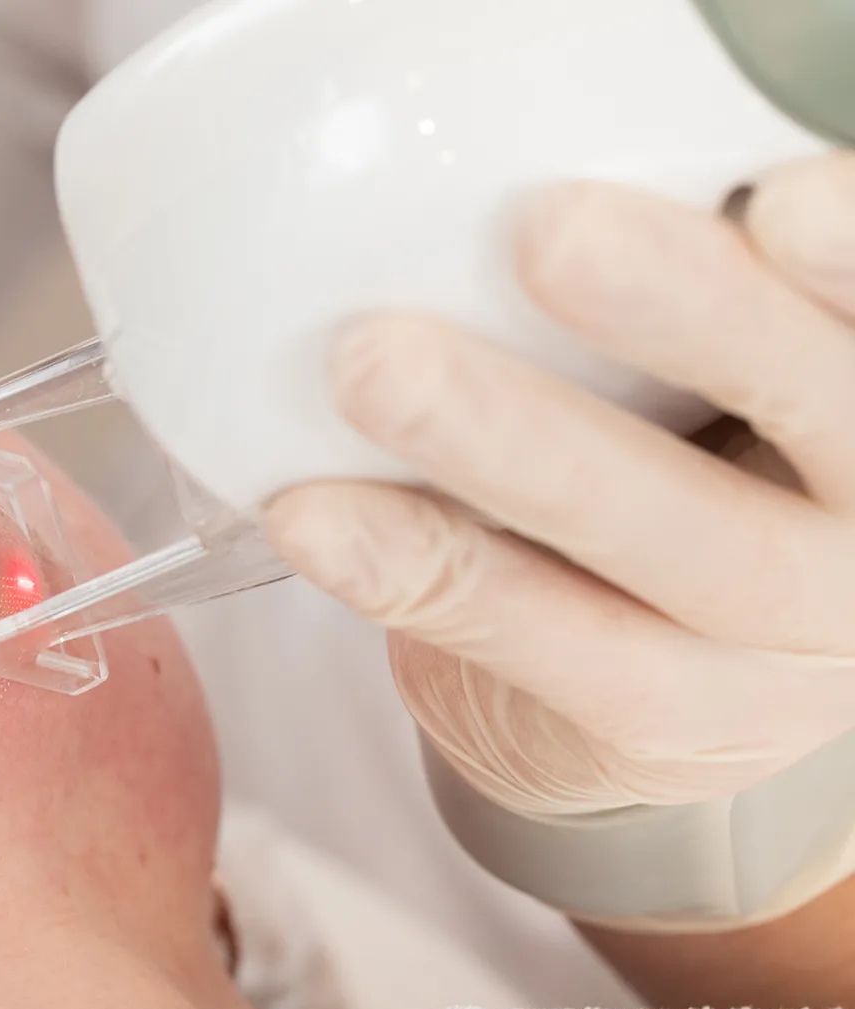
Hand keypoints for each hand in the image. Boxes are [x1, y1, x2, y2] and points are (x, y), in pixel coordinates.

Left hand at [261, 152, 854, 819]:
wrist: (668, 691)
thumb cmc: (683, 475)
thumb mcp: (723, 381)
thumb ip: (682, 302)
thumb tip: (512, 176)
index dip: (848, 265)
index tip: (772, 202)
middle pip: (816, 408)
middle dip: (686, 314)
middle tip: (548, 232)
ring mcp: (782, 644)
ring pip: (669, 541)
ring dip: (512, 446)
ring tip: (376, 369)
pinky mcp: (667, 722)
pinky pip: (533, 641)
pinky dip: (417, 568)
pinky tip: (317, 516)